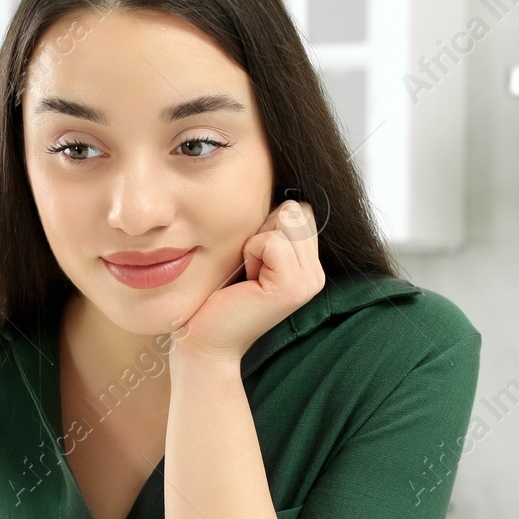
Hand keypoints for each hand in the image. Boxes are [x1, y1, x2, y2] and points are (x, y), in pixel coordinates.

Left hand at [170, 200, 325, 363]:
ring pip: (286, 218)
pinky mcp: (294, 286)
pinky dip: (251, 252)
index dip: (265, 225)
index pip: (298, 208)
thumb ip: (268, 226)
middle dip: (261, 230)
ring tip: (247, 274)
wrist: (202, 339)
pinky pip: (272, 240)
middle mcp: (315, 272)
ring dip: (254, 241)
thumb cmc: (215, 295)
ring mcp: (309, 280)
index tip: (250, 260)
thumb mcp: (248, 252)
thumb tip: (269, 179)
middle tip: (247, 269)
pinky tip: (246, 280)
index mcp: (307, 263)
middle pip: (295, 209)